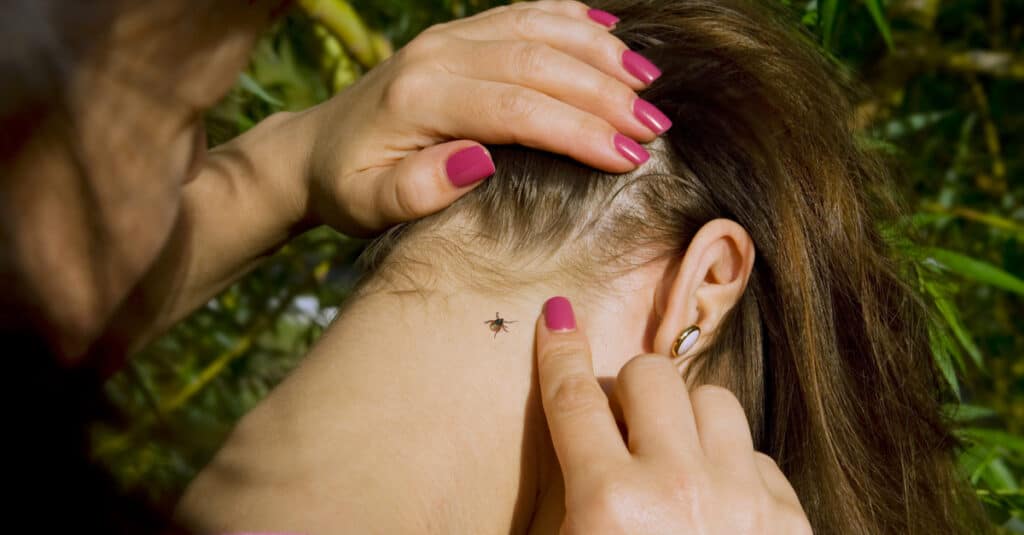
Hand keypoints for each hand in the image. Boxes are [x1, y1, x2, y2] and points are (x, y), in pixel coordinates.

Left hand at [286, 0, 667, 234]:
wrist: (315, 147)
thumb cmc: (348, 184)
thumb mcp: (367, 204)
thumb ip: (416, 189)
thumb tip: (479, 161)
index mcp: (421, 99)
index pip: (518, 107)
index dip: (579, 130)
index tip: (629, 157)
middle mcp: (439, 54)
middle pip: (540, 61)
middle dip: (605, 94)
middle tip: (656, 128)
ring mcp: (450, 36)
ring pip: (540, 27)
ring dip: (600, 53)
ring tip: (649, 85)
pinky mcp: (458, 32)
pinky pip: (525, 12)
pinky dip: (572, 19)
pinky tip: (611, 35)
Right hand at [535, 297, 812, 533]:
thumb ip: (574, 491)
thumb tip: (587, 430)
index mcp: (610, 502)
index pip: (574, 399)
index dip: (561, 352)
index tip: (558, 317)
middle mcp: (677, 487)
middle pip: (650, 374)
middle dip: (633, 394)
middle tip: (626, 432)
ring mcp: (741, 498)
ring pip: (714, 398)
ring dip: (688, 422)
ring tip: (678, 466)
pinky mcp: (788, 516)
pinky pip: (755, 452)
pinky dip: (732, 468)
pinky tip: (719, 507)